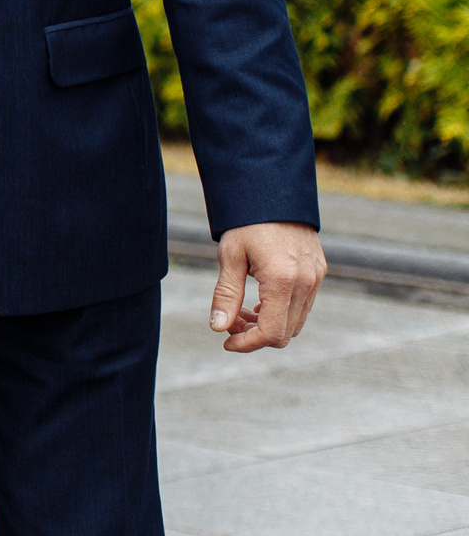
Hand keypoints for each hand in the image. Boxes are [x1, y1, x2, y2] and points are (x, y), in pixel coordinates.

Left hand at [211, 221, 325, 351]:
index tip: (226, 341)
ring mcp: (316, 278)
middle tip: (229, 322)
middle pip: (286, 332)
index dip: (248, 343)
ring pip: (296, 321)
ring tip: (240, 310)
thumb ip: (226, 295)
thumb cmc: (247, 222)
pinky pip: (303, 305)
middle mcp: (307, 282)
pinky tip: (259, 300)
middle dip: (255, 335)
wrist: (274, 191)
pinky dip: (281, 311)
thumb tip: (218, 328)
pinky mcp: (318, 272)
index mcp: (283, 280)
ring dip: (268, 324)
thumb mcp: (230, 256)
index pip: (272, 332)